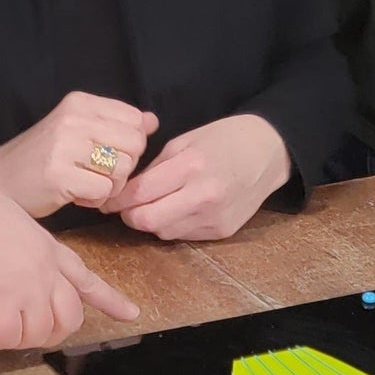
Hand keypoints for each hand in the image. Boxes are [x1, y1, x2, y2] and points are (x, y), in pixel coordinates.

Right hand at [0, 92, 158, 218]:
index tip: (107, 153)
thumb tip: (152, 121)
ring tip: (85, 183)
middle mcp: (74, 119)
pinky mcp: (59, 175)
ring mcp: (65, 146)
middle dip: (124, 168)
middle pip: (134, 145)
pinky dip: (95, 200)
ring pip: (122, 170)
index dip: (130, 144)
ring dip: (109, 186)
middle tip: (98, 174)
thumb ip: (116, 124)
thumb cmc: (42, 157)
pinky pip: (104, 192)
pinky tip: (75, 195)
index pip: (135, 119)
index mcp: (80, 102)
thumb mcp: (78, 129)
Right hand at [0, 181, 139, 349]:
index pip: (86, 279)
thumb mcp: (12, 221)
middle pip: (69, 318)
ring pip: (40, 334)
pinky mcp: (6, 309)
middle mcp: (46, 273)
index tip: (130, 314)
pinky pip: (7, 339)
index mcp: (48, 249)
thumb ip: (23, 247)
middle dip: (50, 331)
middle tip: (20, 328)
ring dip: (13, 335)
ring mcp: (30, 292)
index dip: (108, 299)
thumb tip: (7, 267)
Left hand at [102, 115, 291, 242]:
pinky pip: (184, 235)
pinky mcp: (223, 231)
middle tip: (123, 205)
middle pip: (147, 221)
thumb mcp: (184, 142)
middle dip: (129, 215)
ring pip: (163, 232)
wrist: (269, 152)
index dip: (116, 199)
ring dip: (151, 221)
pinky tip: (177, 208)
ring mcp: (215, 217)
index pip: (140, 193)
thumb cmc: (224, 139)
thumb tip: (124, 190)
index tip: (104, 198)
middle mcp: (203, 196)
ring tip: (153, 203)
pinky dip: (172, 224)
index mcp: (191, 166)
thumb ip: (154, 168)